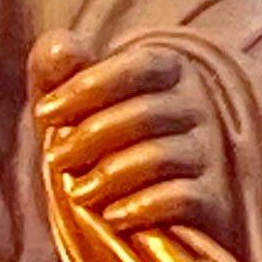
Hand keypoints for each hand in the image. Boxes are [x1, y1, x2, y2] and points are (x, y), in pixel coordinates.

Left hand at [30, 29, 237, 246]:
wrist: (159, 215)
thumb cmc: (109, 148)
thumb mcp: (78, 109)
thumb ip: (60, 75)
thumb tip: (58, 44)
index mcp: (171, 72)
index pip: (136, 67)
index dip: (86, 86)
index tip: (44, 112)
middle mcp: (199, 107)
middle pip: (144, 114)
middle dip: (90, 136)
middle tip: (54, 159)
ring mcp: (213, 154)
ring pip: (160, 157)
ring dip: (109, 176)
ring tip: (77, 195)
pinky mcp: (217, 201)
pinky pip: (182, 198)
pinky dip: (141, 207)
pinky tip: (112, 218)